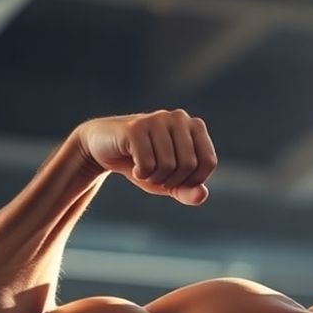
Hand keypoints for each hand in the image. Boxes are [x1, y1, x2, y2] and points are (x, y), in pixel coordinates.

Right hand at [74, 110, 217, 204]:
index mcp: (195, 126)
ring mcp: (157, 119)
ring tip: (144, 170)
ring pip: (168, 165)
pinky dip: (140, 173)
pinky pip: (148, 164)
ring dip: (154, 178)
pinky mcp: (136, 127)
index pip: (208, 162)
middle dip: (172, 180)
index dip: (193, 181)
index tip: (177, 180)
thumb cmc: (144, 164)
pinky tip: (133, 166)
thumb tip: (202, 195)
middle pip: (189, 165)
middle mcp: (179, 117)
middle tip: (156, 175)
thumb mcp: (169, 183)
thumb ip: (188, 192)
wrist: (104, 148)